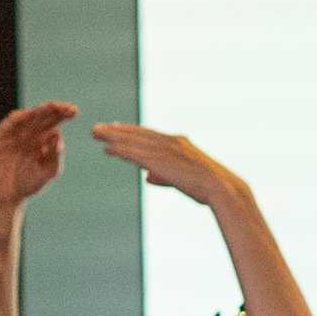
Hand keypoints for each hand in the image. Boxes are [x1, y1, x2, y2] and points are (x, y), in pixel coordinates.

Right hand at [0, 100, 76, 207]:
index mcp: (40, 137)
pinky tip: (26, 115)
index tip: (74, 111)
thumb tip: (58, 135)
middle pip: (40, 116)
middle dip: (52, 110)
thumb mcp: (48, 171)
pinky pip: (6, 126)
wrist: (4, 200)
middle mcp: (26, 132)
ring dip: (36, 111)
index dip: (62, 114)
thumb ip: (55, 155)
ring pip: (24, 117)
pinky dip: (15, 120)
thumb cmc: (27, 184)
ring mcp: (10, 134)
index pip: (53, 121)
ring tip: (49, 107)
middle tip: (64, 107)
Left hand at [90, 123, 240, 207]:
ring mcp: (165, 150)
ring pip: (133, 141)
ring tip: (95, 134)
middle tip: (99, 128)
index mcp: (178, 143)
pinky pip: (135, 153)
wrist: (221, 187)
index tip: (116, 128)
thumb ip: (163, 176)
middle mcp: (171, 142)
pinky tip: (107, 149)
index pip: (149, 135)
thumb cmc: (207, 187)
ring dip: (112, 136)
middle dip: (117, 131)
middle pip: (138, 134)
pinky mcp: (160, 161)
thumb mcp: (183, 179)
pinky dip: (119, 150)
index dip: (131, 131)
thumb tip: (147, 177)